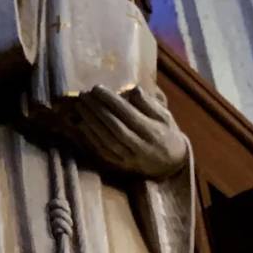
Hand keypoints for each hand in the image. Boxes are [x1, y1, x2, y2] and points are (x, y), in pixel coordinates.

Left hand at [56, 87, 186, 178]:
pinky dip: (91, 138)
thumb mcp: (165, 115)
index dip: (111, 101)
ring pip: (107, 139)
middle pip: (115, 126)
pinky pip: (103, 151)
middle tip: (84, 95)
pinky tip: (82, 124)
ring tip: (80, 106)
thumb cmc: (166, 132)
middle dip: (97, 110)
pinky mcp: (120, 165)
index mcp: (152, 131)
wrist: (171, 163)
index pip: (129, 114)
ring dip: (91, 122)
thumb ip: (149, 103)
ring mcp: (129, 157)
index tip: (97, 88)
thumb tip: (132, 89)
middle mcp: (140, 145)